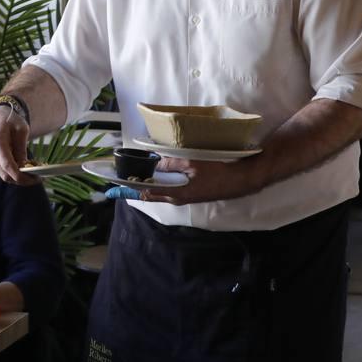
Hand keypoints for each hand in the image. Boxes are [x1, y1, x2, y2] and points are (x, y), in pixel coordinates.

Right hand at [0, 106, 36, 184]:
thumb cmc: (10, 120)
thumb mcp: (21, 130)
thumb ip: (22, 148)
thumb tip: (25, 166)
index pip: (7, 165)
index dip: (21, 176)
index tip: (35, 179)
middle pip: (6, 175)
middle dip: (23, 180)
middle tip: (38, 178)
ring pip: (4, 176)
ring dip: (19, 177)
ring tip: (33, 173)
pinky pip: (2, 172)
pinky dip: (13, 173)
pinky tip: (24, 169)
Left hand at [139, 156, 257, 204]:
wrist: (238, 181)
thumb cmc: (216, 172)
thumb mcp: (192, 164)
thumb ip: (171, 164)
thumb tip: (154, 162)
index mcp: (175, 194)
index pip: (148, 193)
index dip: (134, 187)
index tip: (123, 179)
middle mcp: (177, 199)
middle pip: (152, 194)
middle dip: (140, 185)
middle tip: (131, 172)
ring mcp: (184, 198)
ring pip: (162, 192)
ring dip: (152, 184)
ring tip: (142, 171)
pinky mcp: (190, 195)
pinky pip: (171, 190)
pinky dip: (163, 183)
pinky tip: (162, 174)